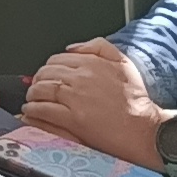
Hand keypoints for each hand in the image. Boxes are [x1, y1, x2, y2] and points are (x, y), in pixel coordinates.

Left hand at [23, 38, 160, 160]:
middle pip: (46, 74)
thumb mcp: (123, 63)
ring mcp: (76, 98)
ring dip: (32, 95)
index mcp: (92, 63)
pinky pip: (44, 110)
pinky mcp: (73, 119)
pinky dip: (34, 110)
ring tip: (31, 101)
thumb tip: (72, 47)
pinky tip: (31, 113)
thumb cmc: (135, 99)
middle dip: (37, 81)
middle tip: (36, 89)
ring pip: (41, 90)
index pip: (57, 60)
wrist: (144, 128)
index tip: (46, 77)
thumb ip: (98, 47)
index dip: (47, 68)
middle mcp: (82, 78)